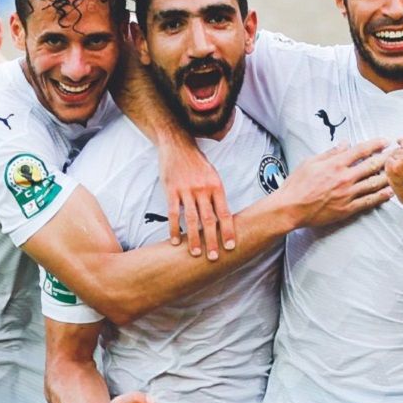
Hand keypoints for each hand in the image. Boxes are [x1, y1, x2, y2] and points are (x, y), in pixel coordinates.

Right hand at [158, 139, 232, 259]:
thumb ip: (217, 196)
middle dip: (212, 240)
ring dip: (193, 238)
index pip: (225, 213)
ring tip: (195, 253)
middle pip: (209, 219)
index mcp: (216, 186)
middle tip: (214, 257)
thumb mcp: (213, 176)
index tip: (231, 246)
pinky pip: (173, 213)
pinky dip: (174, 228)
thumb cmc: (197, 163)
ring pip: (191, 219)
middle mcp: (203, 189)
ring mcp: (187, 190)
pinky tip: (175, 241)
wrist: (178, 144)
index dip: (228, 231)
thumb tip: (223, 218)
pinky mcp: (171, 190)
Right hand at [275, 139, 392, 228]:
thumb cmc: (297, 185)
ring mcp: (347, 194)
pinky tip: (390, 192)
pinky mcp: (347, 208)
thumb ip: (330, 153)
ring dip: (388, 176)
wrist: (291, 208)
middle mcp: (344, 177)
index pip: (360, 150)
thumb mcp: (310, 162)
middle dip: (387, 158)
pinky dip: (381, 196)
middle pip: (372, 165)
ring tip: (398, 171)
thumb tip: (344, 144)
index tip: (385, 141)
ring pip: (374, 183)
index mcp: (335, 164)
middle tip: (397, 154)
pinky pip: (368, 201)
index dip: (375, 144)